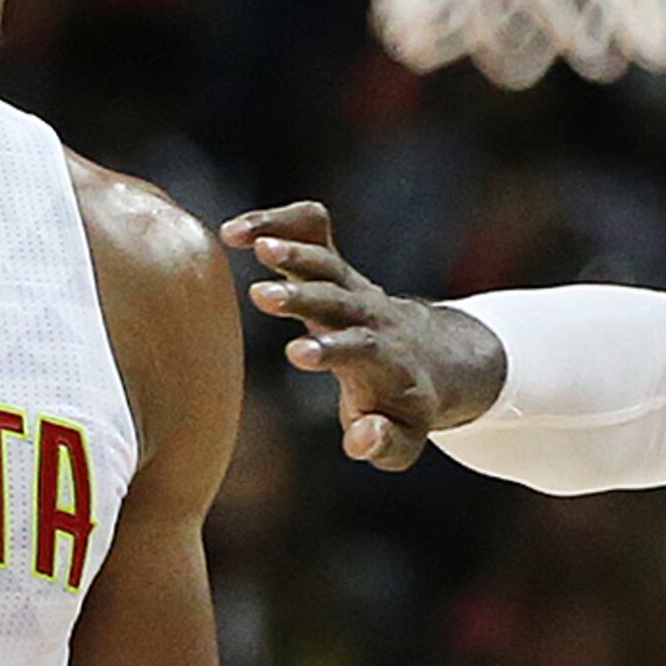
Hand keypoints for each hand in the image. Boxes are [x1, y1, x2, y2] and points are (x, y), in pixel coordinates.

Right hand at [223, 201, 507, 468]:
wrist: (430, 355)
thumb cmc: (403, 405)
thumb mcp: (404, 439)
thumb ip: (386, 444)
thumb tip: (364, 438)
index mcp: (384, 360)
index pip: (359, 349)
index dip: (331, 349)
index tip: (297, 354)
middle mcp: (369, 316)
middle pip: (337, 298)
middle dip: (301, 295)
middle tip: (260, 295)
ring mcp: (351, 285)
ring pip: (323, 259)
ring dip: (287, 248)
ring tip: (241, 239)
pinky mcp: (333, 263)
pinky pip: (312, 231)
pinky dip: (278, 221)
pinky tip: (236, 231)